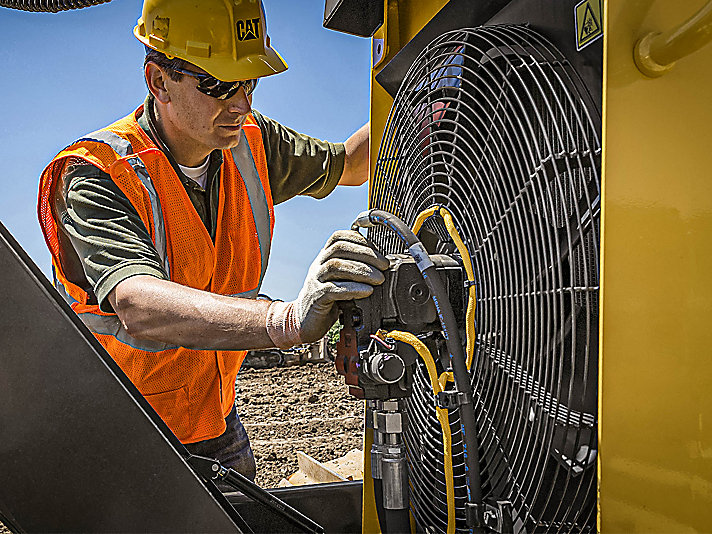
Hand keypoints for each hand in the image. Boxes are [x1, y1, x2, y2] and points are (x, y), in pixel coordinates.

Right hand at [266, 230, 388, 347]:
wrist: (304, 322)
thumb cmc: (328, 300)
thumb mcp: (341, 280)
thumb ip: (355, 270)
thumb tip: (382, 265)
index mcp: (324, 258)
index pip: (338, 238)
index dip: (359, 240)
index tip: (379, 250)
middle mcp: (318, 265)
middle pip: (339, 249)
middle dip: (366, 254)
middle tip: (384, 265)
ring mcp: (315, 280)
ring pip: (336, 266)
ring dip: (362, 270)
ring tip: (379, 279)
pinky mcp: (316, 297)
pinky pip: (333, 289)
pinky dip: (353, 289)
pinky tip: (367, 291)